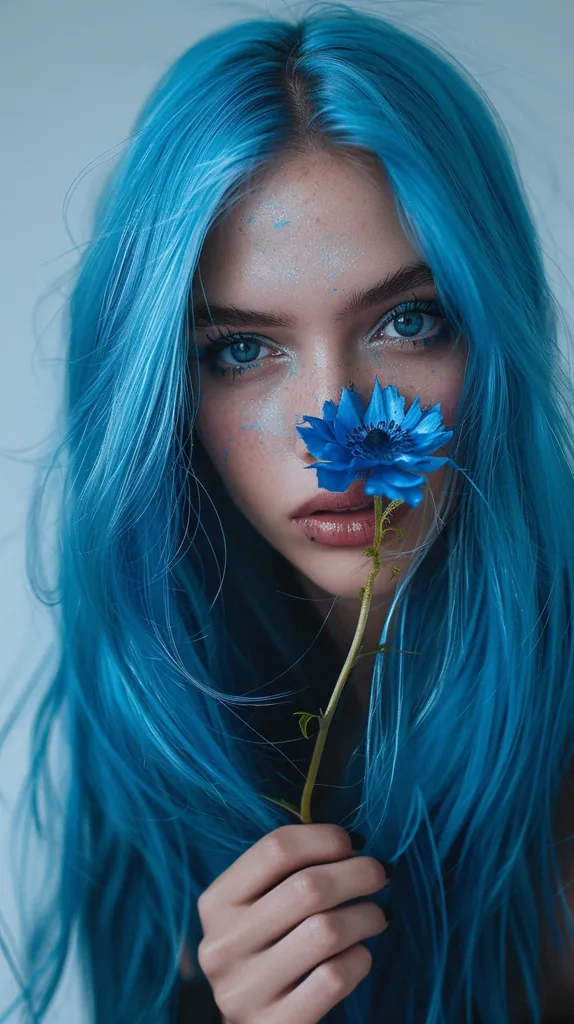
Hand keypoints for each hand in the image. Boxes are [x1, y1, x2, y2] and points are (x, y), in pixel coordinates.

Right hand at [196, 823, 389, 1023]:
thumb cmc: (267, 949)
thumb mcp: (259, 907)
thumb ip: (289, 872)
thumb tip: (351, 844)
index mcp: (216, 903)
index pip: (276, 849)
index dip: (324, 838)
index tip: (352, 843)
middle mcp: (223, 945)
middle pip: (307, 887)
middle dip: (357, 873)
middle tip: (379, 874)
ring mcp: (245, 990)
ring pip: (326, 931)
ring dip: (365, 916)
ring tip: (377, 916)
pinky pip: (334, 978)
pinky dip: (360, 961)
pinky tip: (361, 955)